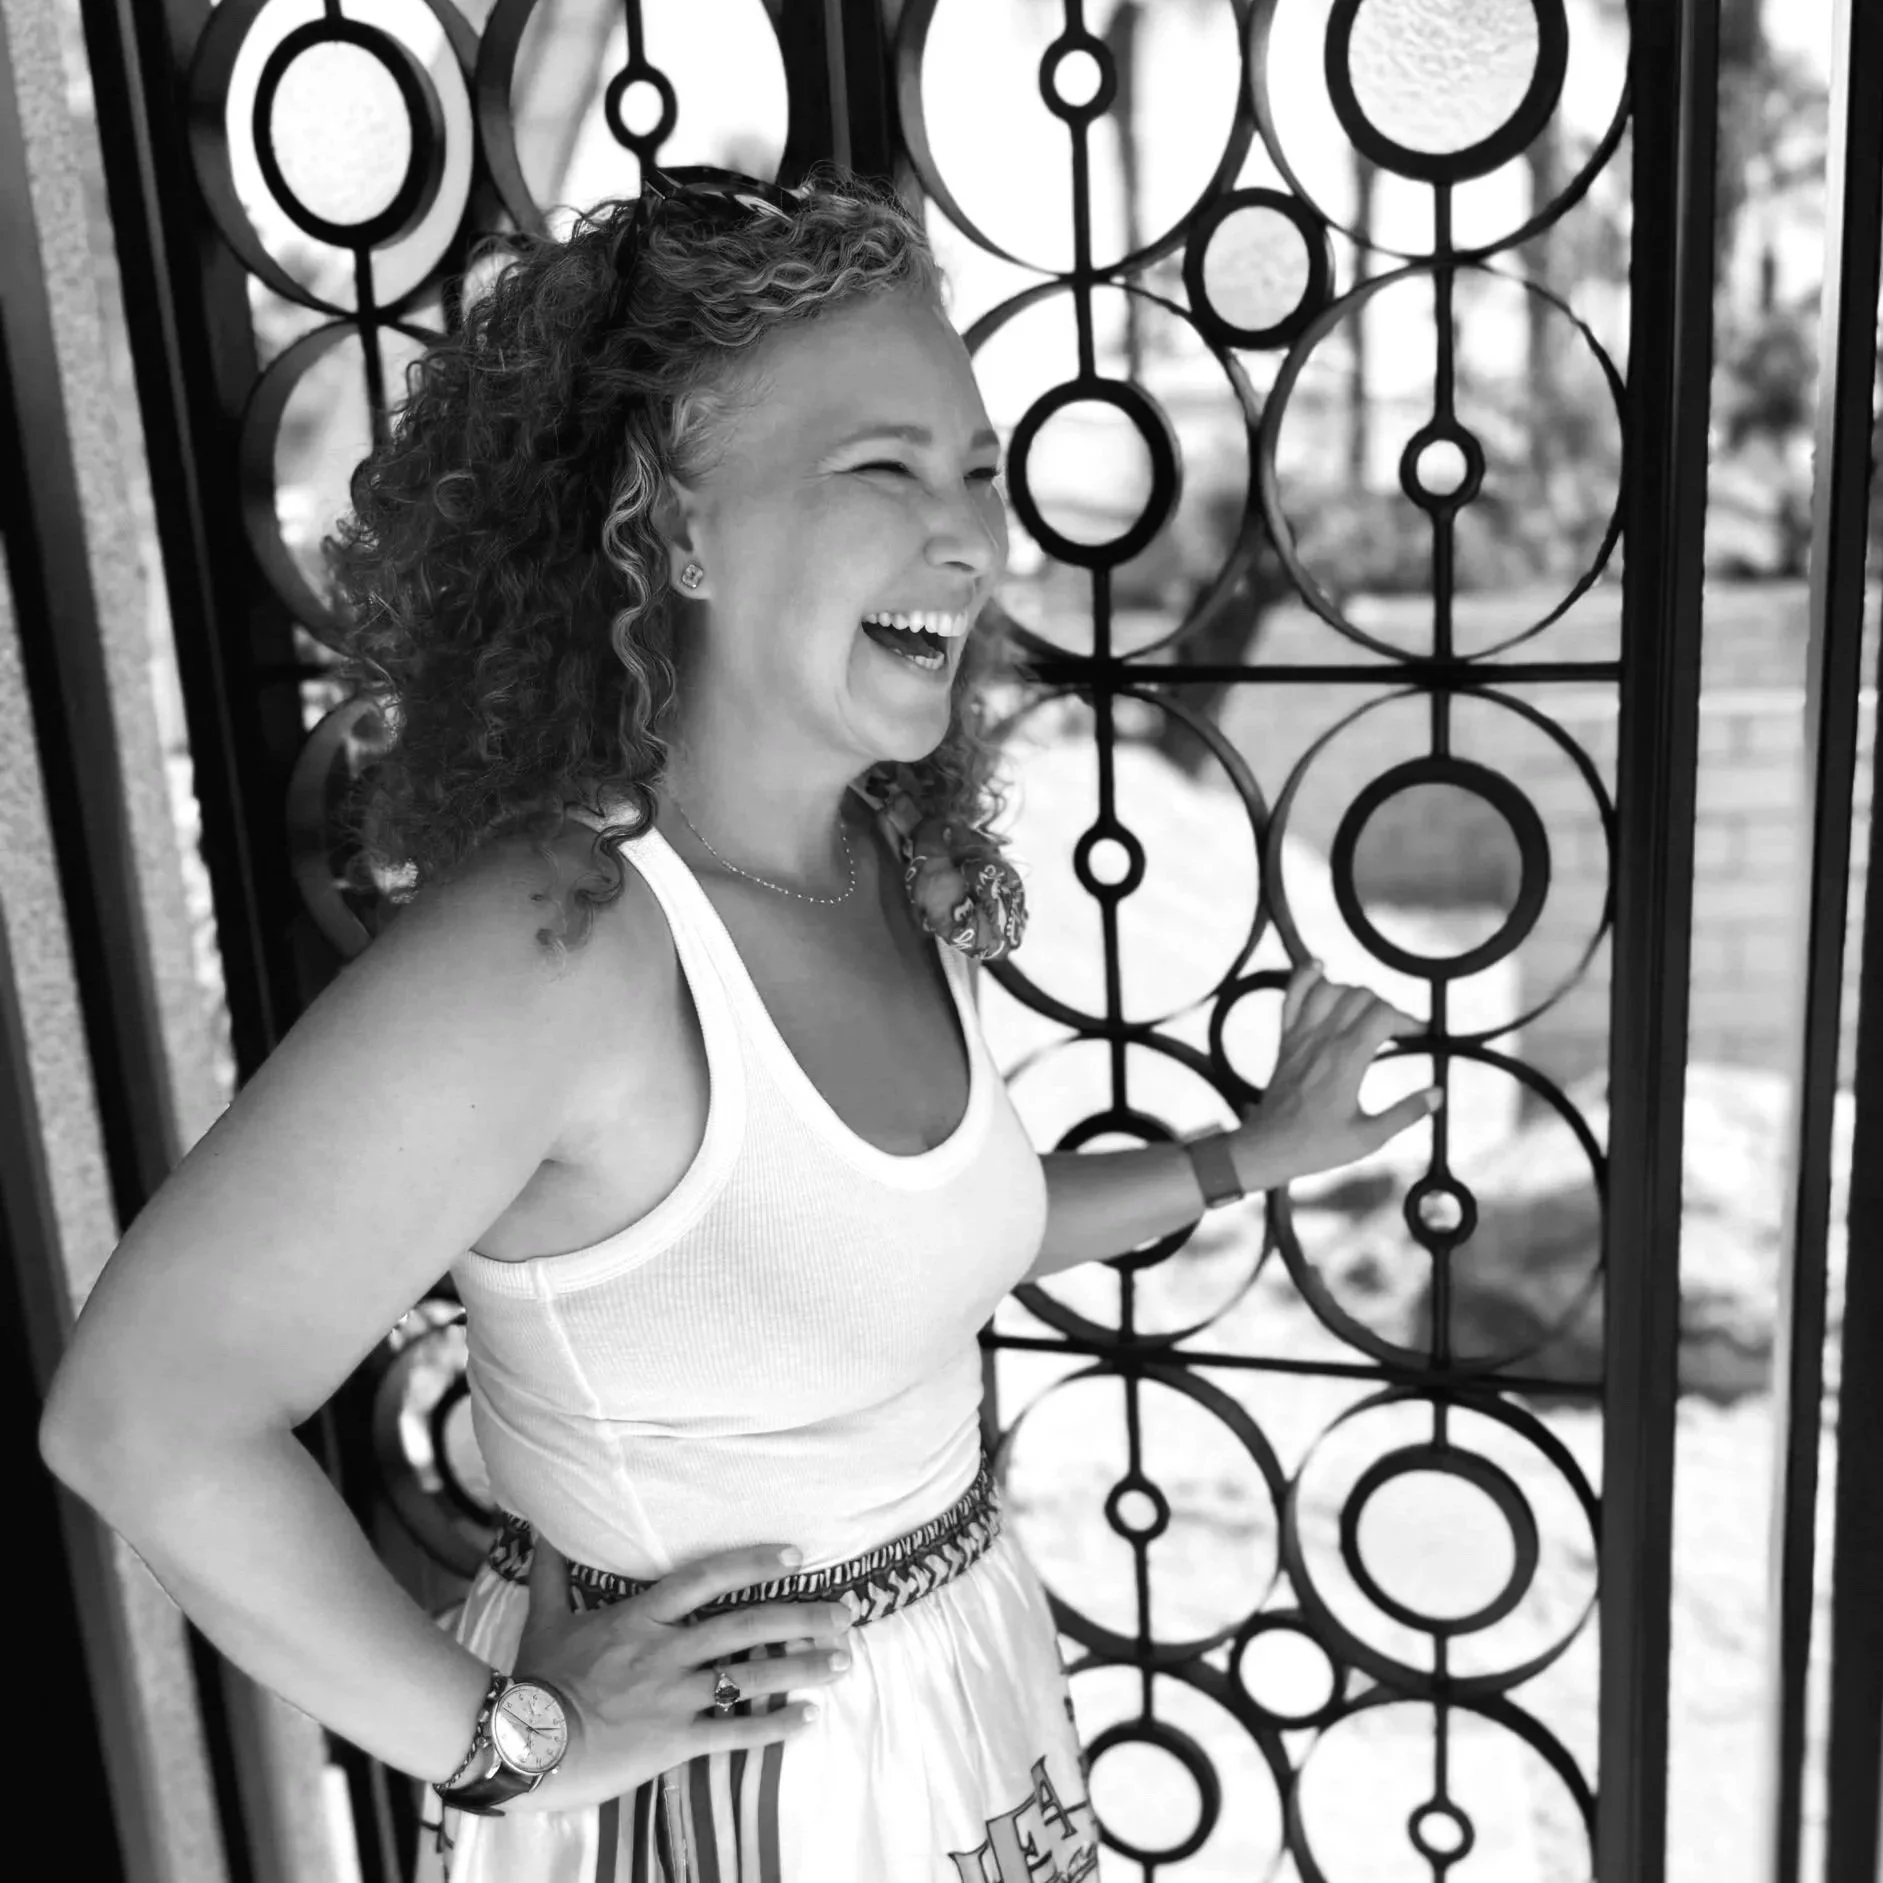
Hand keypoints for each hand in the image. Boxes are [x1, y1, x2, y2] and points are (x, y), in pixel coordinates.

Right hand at [503, 1536, 853, 1813]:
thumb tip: (539, 1526)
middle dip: (801, 1616)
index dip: (754, 1561)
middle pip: (746, 1624)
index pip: (707, 1577)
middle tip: (845, 1613)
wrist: (523, 1744)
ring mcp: (674, 1696)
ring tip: (843, 1662)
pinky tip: (809, 1719)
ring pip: (751, 1675)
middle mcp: (666, 1650)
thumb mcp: (545, 1617)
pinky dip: (774, 1726)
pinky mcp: (675, 1739)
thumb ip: (553, 1571)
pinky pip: (735, 1731)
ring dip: (802, 1667)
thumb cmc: (534, 1679)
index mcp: (641, 1617)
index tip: (796, 1555)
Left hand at [1230, 961, 1438, 1188]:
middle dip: (1386, 1007)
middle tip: (1396, 1032)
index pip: (1383, 1015)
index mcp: (1347, 1060)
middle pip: (1361, 996)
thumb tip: (1438, 1094)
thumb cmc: (1319, 1145)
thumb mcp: (1370, 1137)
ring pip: (1330, 989)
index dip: (1408, 1019)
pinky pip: (1292, 996)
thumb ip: (1406, 1113)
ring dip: (1354, 993)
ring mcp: (1300, 1035)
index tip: (1420, 1035)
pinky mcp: (1286, 1039)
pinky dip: (1305, 977)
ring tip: (1368, 1012)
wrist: (1268, 1147)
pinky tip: (1320, 967)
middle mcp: (1322, 1039)